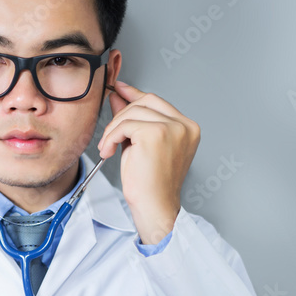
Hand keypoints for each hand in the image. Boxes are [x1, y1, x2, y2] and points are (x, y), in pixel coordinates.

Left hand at [96, 80, 199, 244]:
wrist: (154, 206)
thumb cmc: (150, 184)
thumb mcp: (140, 144)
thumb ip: (133, 120)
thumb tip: (118, 97)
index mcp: (187, 128)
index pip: (156, 101)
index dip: (134, 94)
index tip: (119, 89)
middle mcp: (184, 125)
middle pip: (145, 101)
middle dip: (121, 113)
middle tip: (109, 132)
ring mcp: (173, 128)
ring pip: (132, 112)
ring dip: (114, 129)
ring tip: (109, 147)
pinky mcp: (156, 133)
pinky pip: (125, 125)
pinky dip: (111, 137)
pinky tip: (109, 151)